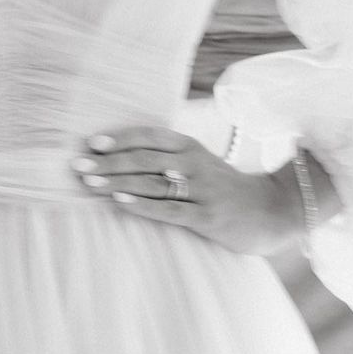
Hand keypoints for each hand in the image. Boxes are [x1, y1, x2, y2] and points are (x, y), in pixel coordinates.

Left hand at [70, 125, 307, 255]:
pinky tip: (120, 202)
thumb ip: (171, 157)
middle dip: (108, 162)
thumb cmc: (228, 188)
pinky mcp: (207, 217)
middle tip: (77, 165)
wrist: (274, 210)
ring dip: (117, 182)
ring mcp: (201, 190)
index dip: (120, 138)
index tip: (91, 142)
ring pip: (152, 182)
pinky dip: (142, 205)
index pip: (150, 136)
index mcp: (191, 147)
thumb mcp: (202, 163)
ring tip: (89, 183)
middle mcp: (195, 164)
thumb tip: (124, 156)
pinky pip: (169, 210)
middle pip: (144, 158)